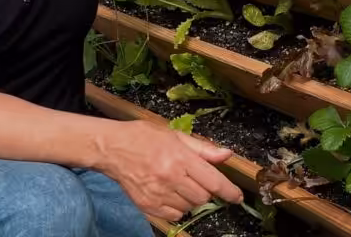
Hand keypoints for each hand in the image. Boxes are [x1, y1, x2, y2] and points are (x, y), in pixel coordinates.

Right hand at [97, 120, 242, 221]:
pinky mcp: (148, 206)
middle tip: (195, 178)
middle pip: (203, 197)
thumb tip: (227, 154)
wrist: (113, 148)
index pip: (212, 180)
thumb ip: (202, 148)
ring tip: (179, 183)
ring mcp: (159, 194)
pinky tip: (169, 194)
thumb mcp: (175, 135)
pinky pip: (174, 216)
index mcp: (180, 158)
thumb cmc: (144, 137)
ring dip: (190, 199)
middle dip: (205, 190)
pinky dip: (177, 208)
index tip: (238, 197)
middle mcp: (171, 178)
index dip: (229, 191)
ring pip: (189, 207)